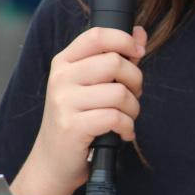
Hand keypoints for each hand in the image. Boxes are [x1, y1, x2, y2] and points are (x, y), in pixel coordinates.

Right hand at [12, 26, 146, 194]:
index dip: (124, 39)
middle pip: (114, 62)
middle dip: (135, 81)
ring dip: (132, 108)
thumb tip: (140, 33)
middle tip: (131, 96)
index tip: (138, 53)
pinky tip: (122, 132)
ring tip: (125, 117)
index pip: (97, 35)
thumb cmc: (78, 119)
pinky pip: (115, 117)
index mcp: (64, 62)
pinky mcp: (72, 126)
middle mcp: (61, 78)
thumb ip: (116, 57)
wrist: (54, 162)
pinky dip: (127, 127)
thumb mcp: (92, 84)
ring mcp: (64, 102)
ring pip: (119, 92)